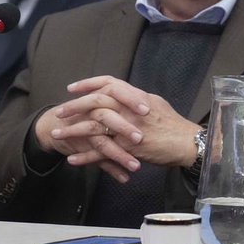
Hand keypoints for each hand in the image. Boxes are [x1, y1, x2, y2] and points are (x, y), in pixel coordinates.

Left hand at [36, 76, 199, 180]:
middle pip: (95, 103)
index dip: (88, 84)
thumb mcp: (156, 103)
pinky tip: (72, 159)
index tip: (73, 88)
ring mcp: (128, 129)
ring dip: (72, 131)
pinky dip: (85, 156)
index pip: (109, 84)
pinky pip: (101, 152)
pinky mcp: (128, 148)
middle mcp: (130, 110)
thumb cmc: (174, 124)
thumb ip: (137, 100)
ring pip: (93, 127)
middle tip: (59, 112)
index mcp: (137, 97)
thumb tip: (125, 96)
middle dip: (74, 106)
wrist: (186, 143)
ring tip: (56, 135)